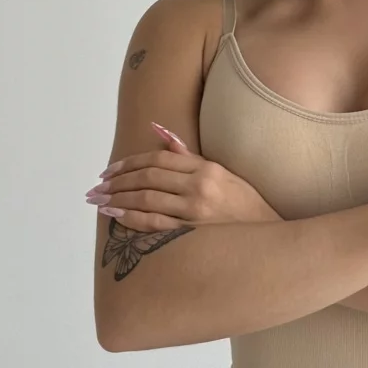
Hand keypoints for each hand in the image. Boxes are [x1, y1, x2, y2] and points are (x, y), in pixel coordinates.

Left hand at [85, 122, 282, 231]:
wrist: (269, 237)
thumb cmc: (244, 204)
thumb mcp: (222, 173)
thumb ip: (187, 155)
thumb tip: (158, 130)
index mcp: (206, 168)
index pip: (159, 159)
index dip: (131, 162)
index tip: (111, 169)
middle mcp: (199, 187)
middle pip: (148, 178)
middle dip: (118, 180)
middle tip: (98, 185)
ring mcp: (195, 212)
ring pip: (146, 200)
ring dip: (118, 199)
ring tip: (99, 200)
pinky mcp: (192, 235)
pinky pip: (154, 225)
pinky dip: (131, 219)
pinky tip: (116, 216)